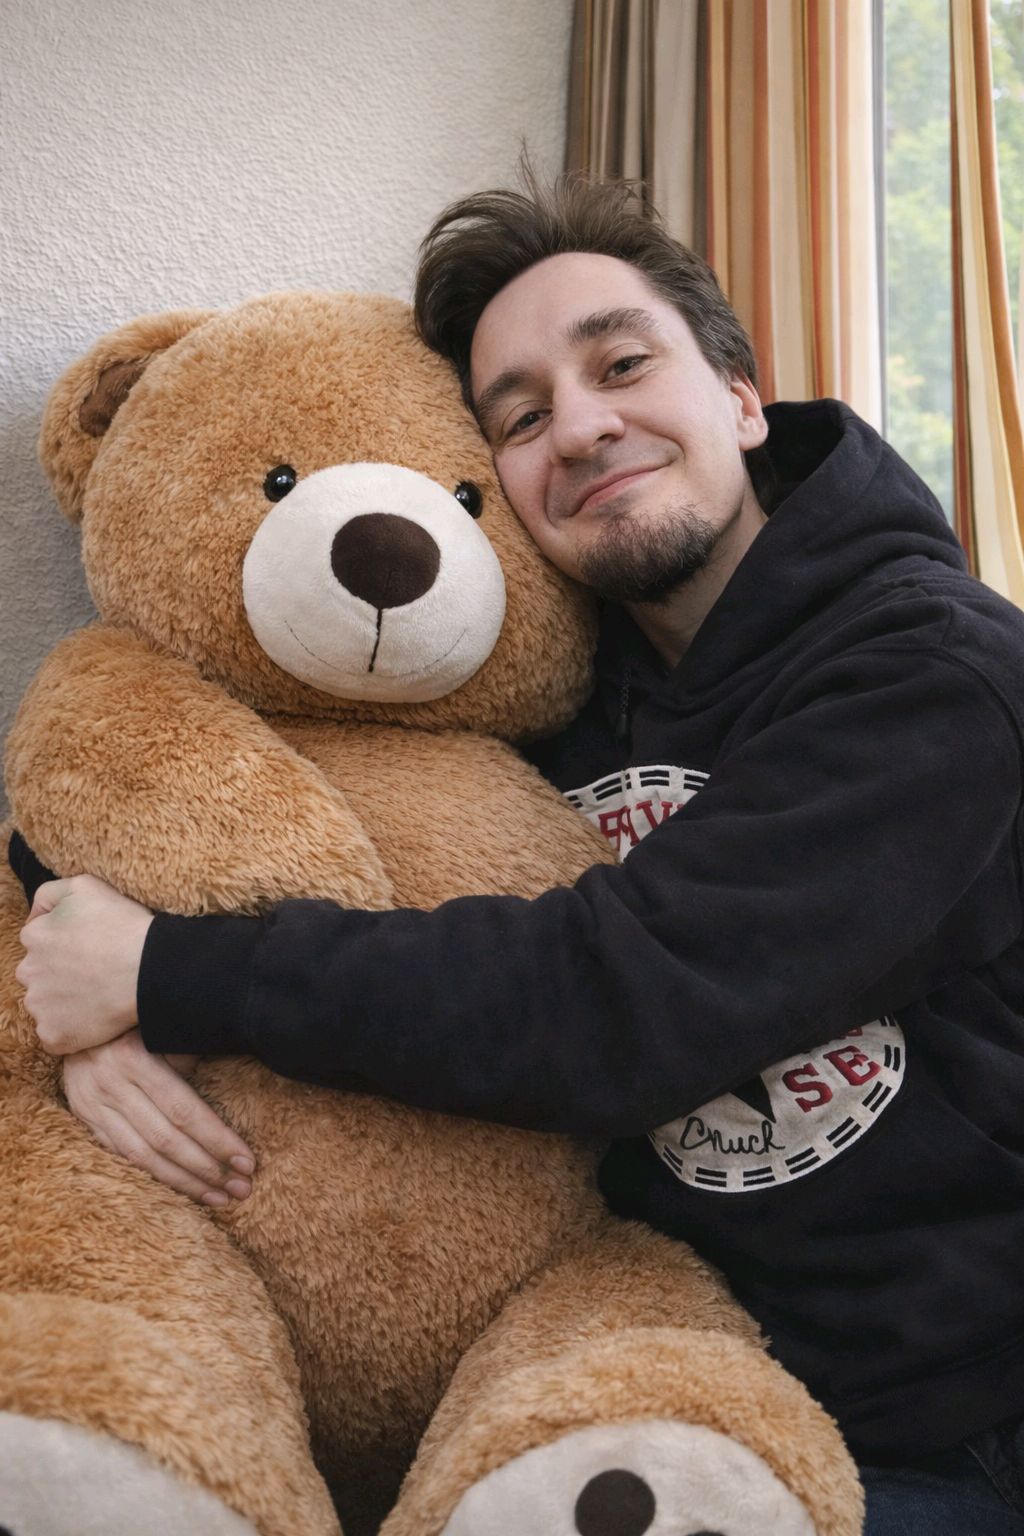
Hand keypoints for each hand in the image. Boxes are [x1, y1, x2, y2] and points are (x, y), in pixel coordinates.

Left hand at [16, 875, 153, 1053]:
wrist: (149, 968)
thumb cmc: (123, 925)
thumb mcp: (84, 885)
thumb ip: (49, 893)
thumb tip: (33, 916)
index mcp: (33, 936)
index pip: (39, 943)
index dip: (66, 946)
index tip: (90, 949)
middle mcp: (27, 972)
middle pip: (39, 975)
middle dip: (59, 975)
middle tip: (95, 974)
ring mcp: (39, 1007)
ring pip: (45, 1006)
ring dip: (64, 1003)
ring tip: (98, 996)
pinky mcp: (54, 1035)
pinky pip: (55, 1035)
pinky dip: (71, 1030)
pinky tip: (95, 1018)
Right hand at [63, 1030, 255, 1205]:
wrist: (73, 1016)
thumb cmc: (137, 1022)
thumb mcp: (163, 1028)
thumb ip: (191, 1053)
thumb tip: (241, 1066)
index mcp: (135, 1057)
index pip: (184, 1111)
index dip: (217, 1140)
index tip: (248, 1162)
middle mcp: (111, 1084)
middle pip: (166, 1140)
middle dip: (207, 1168)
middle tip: (242, 1188)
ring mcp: (93, 1106)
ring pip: (143, 1157)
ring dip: (184, 1183)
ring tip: (220, 1198)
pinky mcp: (85, 1120)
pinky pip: (124, 1158)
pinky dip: (155, 1175)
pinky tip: (183, 1188)